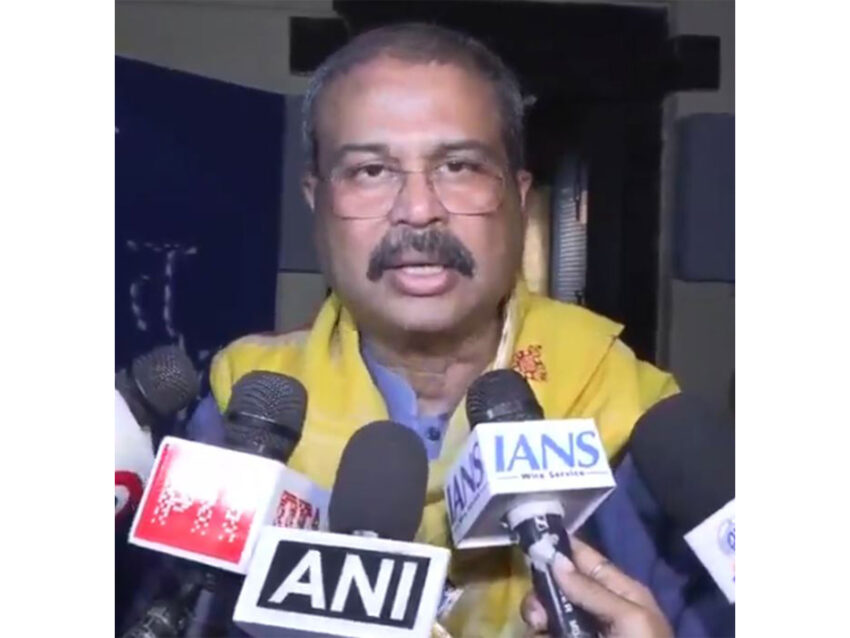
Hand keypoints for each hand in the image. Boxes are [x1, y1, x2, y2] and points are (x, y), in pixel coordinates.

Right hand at [520, 537, 672, 637]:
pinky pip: (544, 634)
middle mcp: (596, 610)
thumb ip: (594, 591)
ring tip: (541, 629)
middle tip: (539, 612)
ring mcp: (580, 633)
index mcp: (621, 593)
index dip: (562, 548)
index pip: (586, 560)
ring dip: (537, 617)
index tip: (533, 540)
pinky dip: (539, 634)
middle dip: (543, 593)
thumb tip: (556, 560)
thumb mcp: (631, 619)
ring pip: (545, 612)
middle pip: (558, 586)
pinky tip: (541, 636)